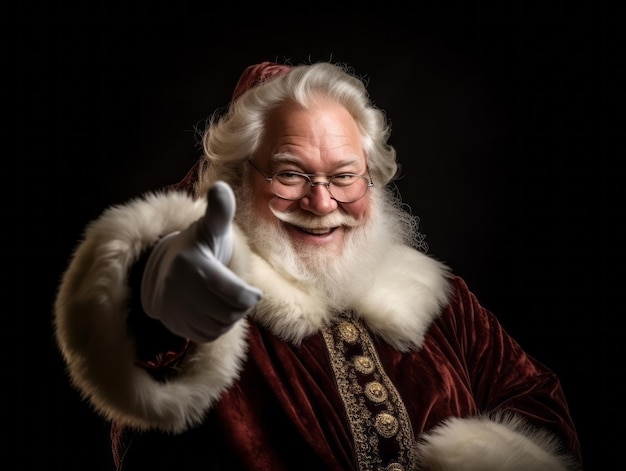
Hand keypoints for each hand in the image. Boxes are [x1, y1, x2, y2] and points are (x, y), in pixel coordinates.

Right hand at [141, 181, 261, 341]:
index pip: (235, 294)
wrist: (166, 267)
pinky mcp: (173, 324)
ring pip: (220, 325)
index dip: (251, 297)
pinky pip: (208, 334)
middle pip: (229, 312)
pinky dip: (217, 327)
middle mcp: (178, 287)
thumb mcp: (211, 228)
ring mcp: (173, 308)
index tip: (255, 293)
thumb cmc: (200, 246)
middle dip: (241, 306)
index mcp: (193, 264)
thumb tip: (220, 187)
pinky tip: (214, 311)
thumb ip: (220, 210)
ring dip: (230, 316)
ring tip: (226, 300)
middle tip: (240, 295)